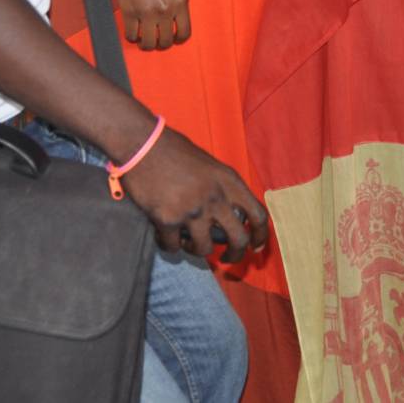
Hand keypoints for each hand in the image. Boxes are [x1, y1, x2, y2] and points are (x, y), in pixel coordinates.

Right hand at [112, 0, 189, 50]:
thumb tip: (178, 14)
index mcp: (180, 1)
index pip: (184, 32)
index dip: (179, 39)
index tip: (174, 38)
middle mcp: (165, 10)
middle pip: (166, 41)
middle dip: (162, 43)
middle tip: (157, 39)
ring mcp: (146, 12)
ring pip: (149, 43)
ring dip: (147, 44)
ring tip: (144, 38)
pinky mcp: (129, 12)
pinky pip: (131, 35)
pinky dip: (132, 36)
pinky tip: (133, 31)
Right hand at [123, 131, 268, 260]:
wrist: (143, 144)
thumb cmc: (174, 150)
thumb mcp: (210, 165)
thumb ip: (221, 189)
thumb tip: (226, 216)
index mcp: (229, 181)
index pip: (258, 214)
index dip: (260, 236)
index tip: (256, 248)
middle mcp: (216, 198)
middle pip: (238, 239)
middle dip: (235, 255)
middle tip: (226, 259)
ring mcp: (192, 210)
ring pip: (204, 249)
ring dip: (196, 250)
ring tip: (188, 243)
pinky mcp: (168, 220)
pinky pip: (173, 246)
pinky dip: (169, 245)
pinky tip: (164, 236)